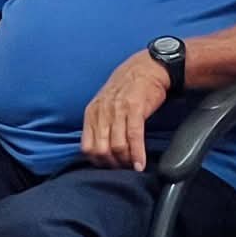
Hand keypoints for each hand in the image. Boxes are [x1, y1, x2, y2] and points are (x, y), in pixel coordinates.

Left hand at [81, 51, 171, 170]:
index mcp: (92, 112)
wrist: (148, 67)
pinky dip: (137, 154)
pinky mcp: (135, 109)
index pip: (87, 147)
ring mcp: (118, 110)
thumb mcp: (106, 104)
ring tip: (133, 167)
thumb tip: (100, 151)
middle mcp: (102, 112)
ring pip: (117, 146)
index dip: (98, 162)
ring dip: (126, 161)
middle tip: (123, 169)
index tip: (109, 167)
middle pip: (101, 150)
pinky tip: (140, 164)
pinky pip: (134, 137)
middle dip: (112, 164)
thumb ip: (100, 124)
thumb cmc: (128, 88)